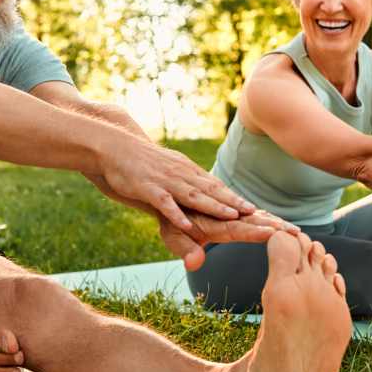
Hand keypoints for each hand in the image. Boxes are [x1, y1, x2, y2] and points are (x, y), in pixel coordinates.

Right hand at [99, 138, 255, 231]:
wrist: (117, 146)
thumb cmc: (145, 161)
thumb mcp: (171, 169)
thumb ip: (187, 182)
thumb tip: (206, 192)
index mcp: (188, 171)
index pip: (216, 186)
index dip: (235, 198)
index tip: (254, 208)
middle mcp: (181, 174)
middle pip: (212, 190)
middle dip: (234, 202)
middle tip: (254, 212)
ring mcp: (165, 181)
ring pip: (193, 195)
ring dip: (214, 206)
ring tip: (232, 216)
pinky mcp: (148, 188)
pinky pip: (164, 202)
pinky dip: (175, 213)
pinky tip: (186, 225)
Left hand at [159, 209, 299, 271]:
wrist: (170, 196)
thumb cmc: (172, 222)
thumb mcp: (173, 236)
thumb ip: (185, 250)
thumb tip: (194, 264)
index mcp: (215, 223)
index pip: (240, 228)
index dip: (258, 231)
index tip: (277, 233)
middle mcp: (226, 214)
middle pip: (255, 221)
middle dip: (276, 227)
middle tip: (297, 233)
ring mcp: (231, 211)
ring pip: (258, 216)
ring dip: (276, 222)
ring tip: (295, 230)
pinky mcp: (232, 209)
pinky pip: (253, 214)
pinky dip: (268, 219)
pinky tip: (282, 225)